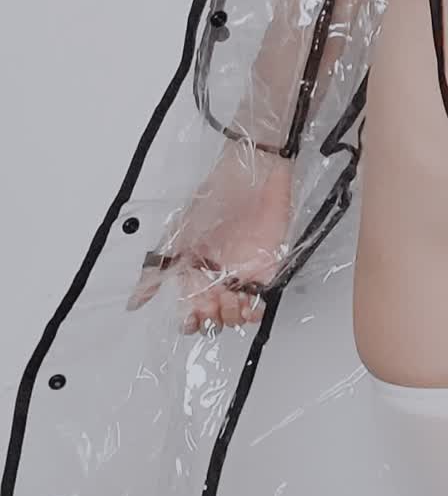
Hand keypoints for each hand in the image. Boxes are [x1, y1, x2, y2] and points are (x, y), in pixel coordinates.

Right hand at [126, 149, 294, 334]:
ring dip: (234, 315)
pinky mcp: (268, 268)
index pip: (190, 309)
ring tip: (233, 301)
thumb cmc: (213, 197)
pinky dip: (258, 309)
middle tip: (214, 304)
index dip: (191, 320)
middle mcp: (217, 276)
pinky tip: (252, 305)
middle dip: (214, 318)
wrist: (252, 174)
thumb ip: (157, 269)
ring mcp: (243, 273)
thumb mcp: (178, 234)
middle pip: (215, 315)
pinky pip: (263, 299)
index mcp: (193, 271)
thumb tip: (132, 304)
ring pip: (238, 312)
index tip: (192, 319)